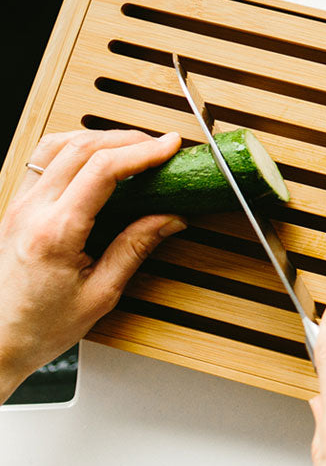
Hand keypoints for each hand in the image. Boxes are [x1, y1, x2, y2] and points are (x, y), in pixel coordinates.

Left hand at [0, 129, 186, 401]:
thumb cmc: (38, 328)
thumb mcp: (100, 295)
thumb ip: (135, 248)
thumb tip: (170, 218)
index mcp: (55, 234)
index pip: (103, 169)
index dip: (143, 151)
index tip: (169, 147)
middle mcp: (31, 212)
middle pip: (83, 147)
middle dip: (128, 139)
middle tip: (159, 148)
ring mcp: (19, 205)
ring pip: (59, 143)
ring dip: (100, 137)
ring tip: (130, 148)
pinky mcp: (16, 206)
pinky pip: (43, 158)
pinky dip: (74, 146)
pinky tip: (94, 157)